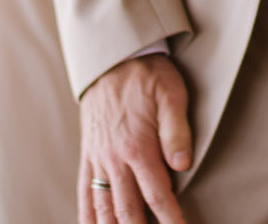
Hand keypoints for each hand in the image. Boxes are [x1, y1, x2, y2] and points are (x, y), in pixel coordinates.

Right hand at [79, 54, 191, 223]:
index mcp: (138, 147)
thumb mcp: (171, 94)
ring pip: (104, 207)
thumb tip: (183, 165)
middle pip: (128, 210)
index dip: (171, 220)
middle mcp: (114, 159)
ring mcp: (98, 158)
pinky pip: (84, 192)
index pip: (158, 195)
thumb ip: (177, 131)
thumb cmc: (147, 75)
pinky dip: (88, 216)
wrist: (112, 58)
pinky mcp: (89, 155)